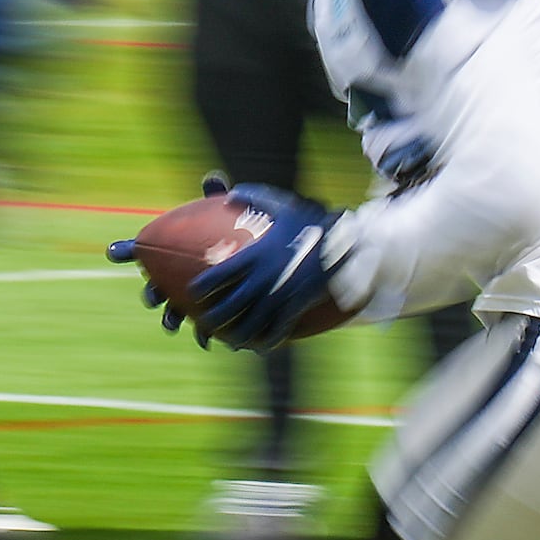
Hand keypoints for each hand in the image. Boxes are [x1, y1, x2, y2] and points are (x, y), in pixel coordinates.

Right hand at [107, 175, 228, 338]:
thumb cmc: (236, 236)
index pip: (144, 252)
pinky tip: (207, 341)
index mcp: (171, 255)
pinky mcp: (208, 317)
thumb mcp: (227, 214)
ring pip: (173, 313)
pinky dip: (202, 335)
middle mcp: (174, 280)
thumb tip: (213, 177)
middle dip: (150, 295)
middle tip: (151, 296)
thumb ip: (216, 197)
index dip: (125, 250)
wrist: (260, 265)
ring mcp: (189, 300)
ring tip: (171, 325)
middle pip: (154, 288)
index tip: (112, 251)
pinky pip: (202, 329)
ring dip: (170, 320)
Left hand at [189, 182, 341, 352]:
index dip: (201, 287)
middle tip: (203, 321)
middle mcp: (263, 279)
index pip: (218, 276)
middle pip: (228, 306)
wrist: (346, 242)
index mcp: (255, 256)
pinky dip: (266, 341)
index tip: (192, 292)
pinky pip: (277, 331)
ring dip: (235, 335)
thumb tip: (231, 193)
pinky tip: (259, 347)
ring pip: (250, 325)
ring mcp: (280, 296)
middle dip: (212, 318)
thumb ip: (255, 197)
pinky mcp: (296, 308)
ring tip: (227, 340)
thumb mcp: (284, 205)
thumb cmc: (313, 222)